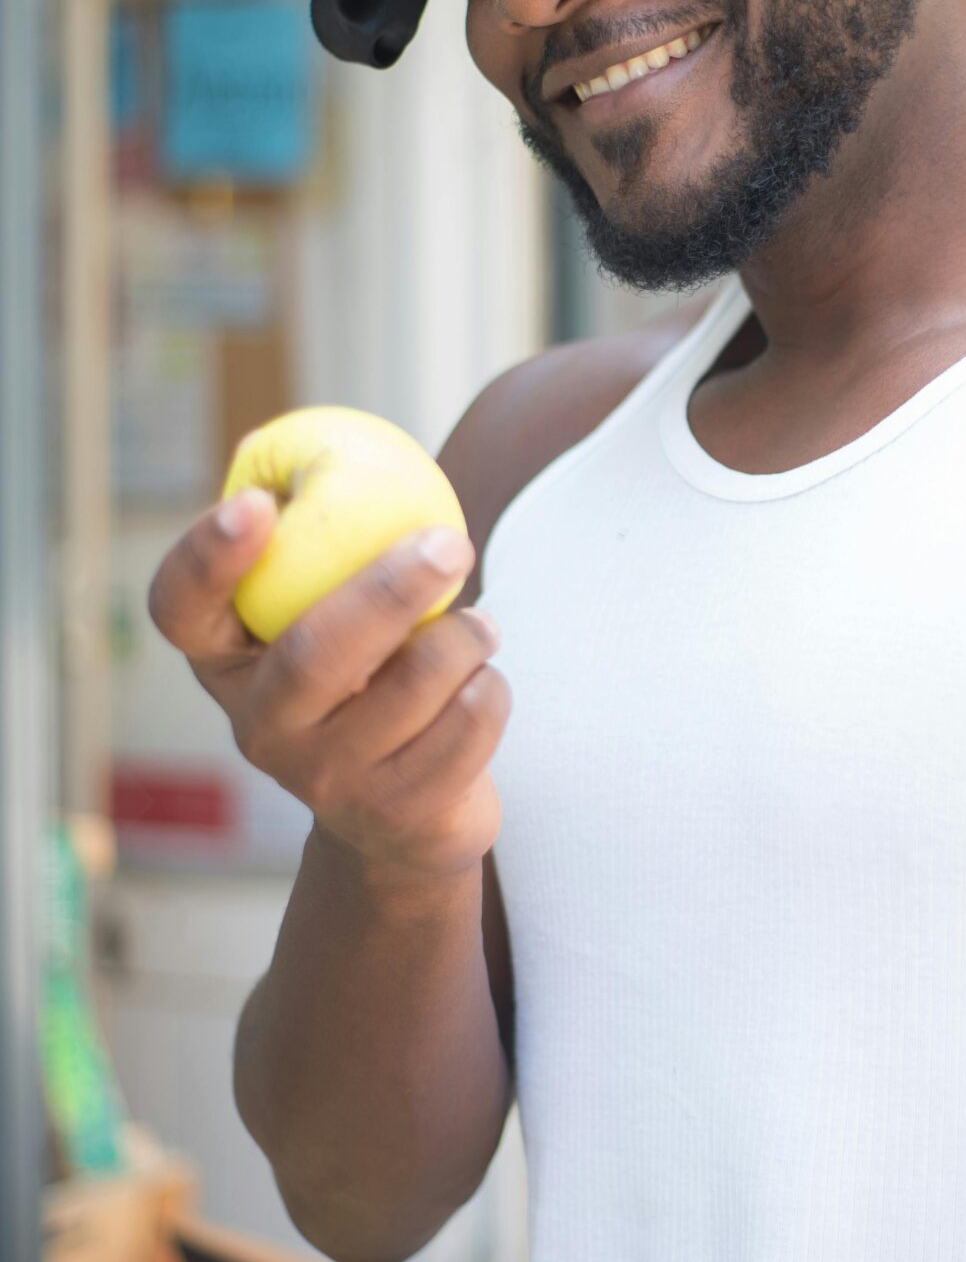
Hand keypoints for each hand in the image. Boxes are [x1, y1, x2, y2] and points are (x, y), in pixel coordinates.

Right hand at [147, 488, 508, 881]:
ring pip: (410, 688)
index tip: (254, 502)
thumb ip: (324, 545)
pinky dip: (489, 690)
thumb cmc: (372, 673)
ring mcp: (324, 779)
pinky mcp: (395, 814)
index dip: (206, 559)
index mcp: (227, 661)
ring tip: (482, 624)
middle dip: (388, 589)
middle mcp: (260, 725)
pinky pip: (464, 730)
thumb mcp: (330, 613)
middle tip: (449, 539)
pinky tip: (483, 684)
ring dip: (464, 638)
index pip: (181, 611)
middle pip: (315, 655)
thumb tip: (330, 447)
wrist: (405, 812)